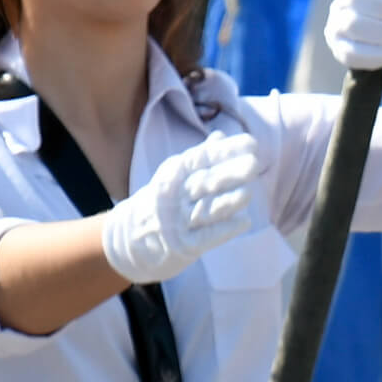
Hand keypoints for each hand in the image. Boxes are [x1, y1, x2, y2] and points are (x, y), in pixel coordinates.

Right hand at [98, 128, 265, 284]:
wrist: (127, 239)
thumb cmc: (161, 201)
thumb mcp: (174, 176)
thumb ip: (200, 158)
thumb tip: (221, 136)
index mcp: (175, 173)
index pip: (202, 159)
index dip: (225, 151)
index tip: (251, 143)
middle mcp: (174, 195)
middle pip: (204, 183)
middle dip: (228, 173)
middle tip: (254, 164)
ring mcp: (176, 221)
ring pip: (204, 209)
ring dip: (226, 202)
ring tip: (248, 194)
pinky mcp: (181, 245)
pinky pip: (204, 236)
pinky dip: (223, 230)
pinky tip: (244, 223)